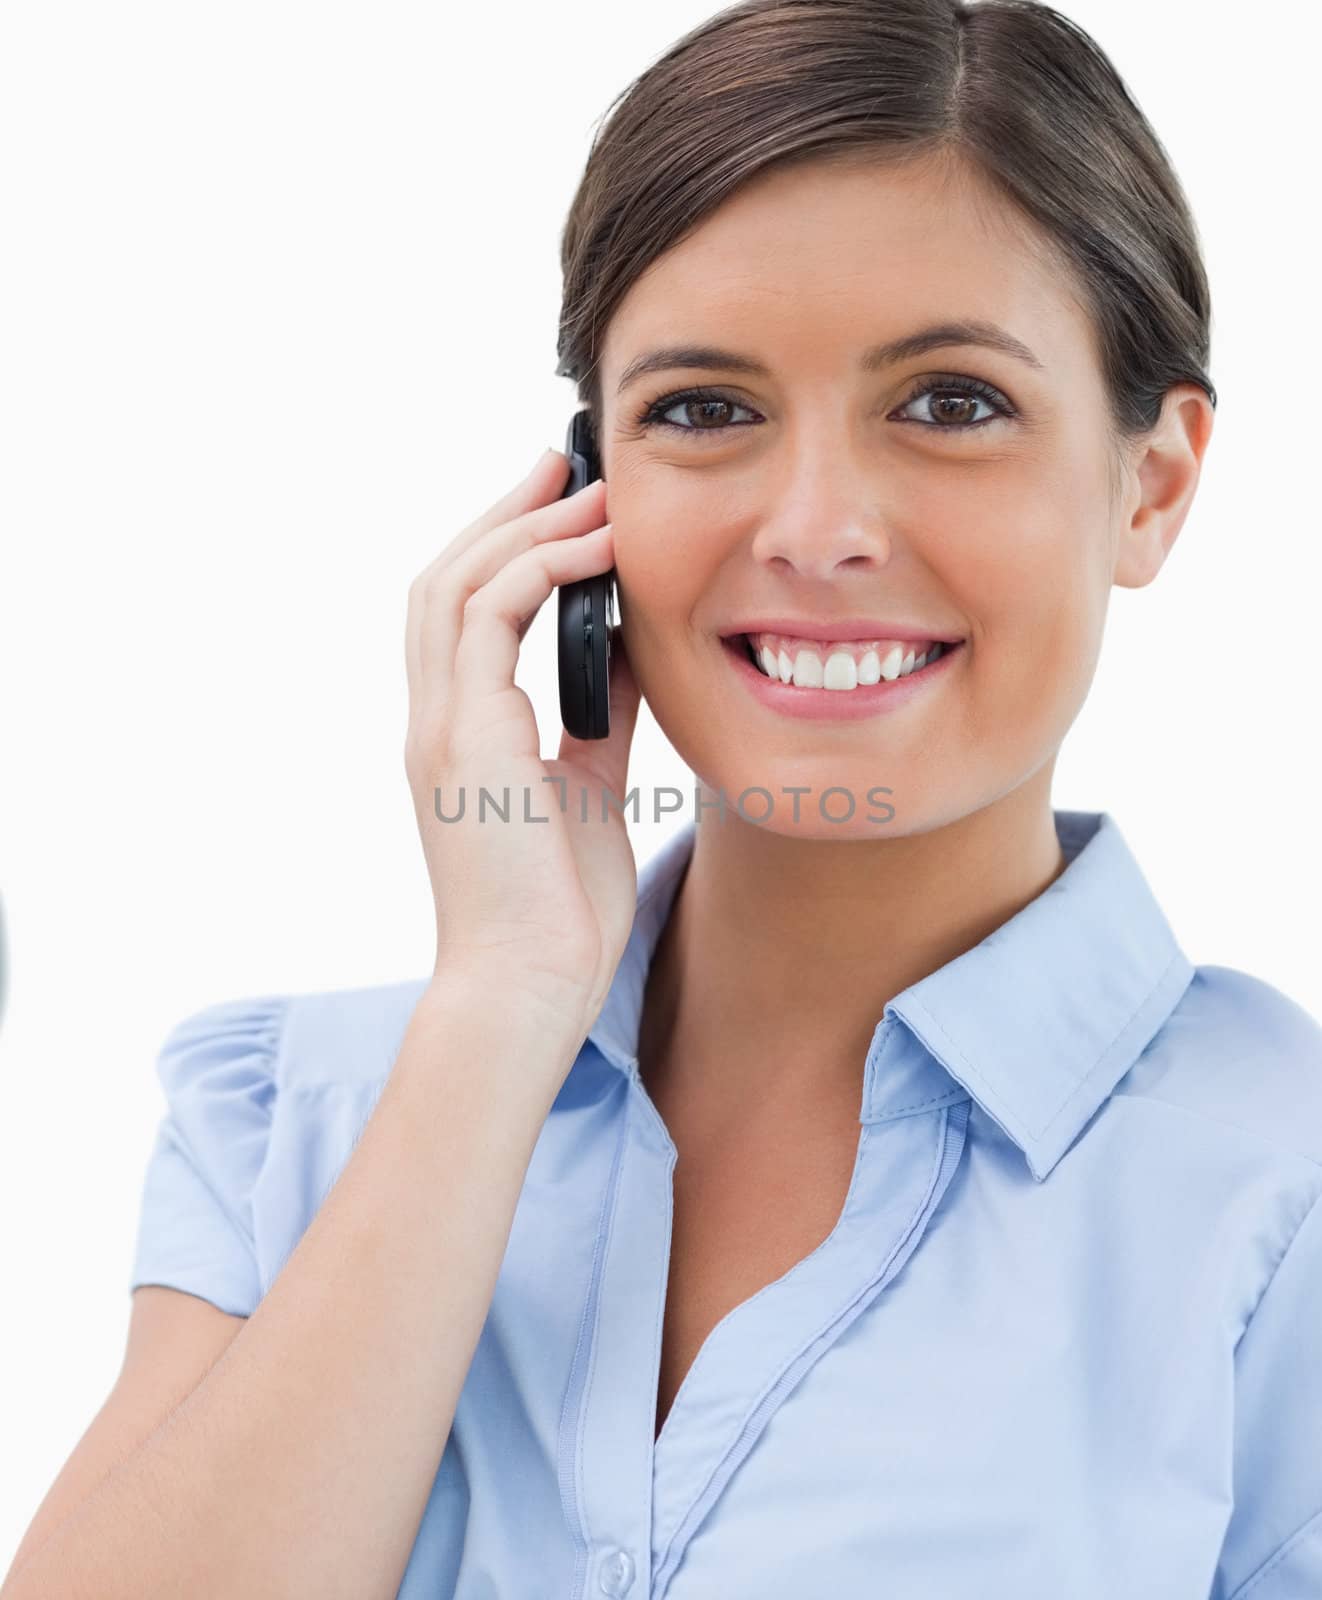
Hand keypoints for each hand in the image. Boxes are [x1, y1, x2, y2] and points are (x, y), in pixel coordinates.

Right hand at [404, 448, 642, 1043]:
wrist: (530, 988)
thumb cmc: (559, 911)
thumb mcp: (589, 791)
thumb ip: (593, 722)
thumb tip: (624, 660)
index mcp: (460, 735)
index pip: (462, 616)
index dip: (504, 548)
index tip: (562, 506)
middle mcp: (436, 721)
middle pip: (444, 579)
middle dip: (503, 513)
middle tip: (561, 463)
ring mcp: (441, 727)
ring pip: (454, 584)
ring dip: (522, 525)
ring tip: (584, 485)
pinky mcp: (465, 736)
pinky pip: (489, 617)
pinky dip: (537, 569)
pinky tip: (593, 548)